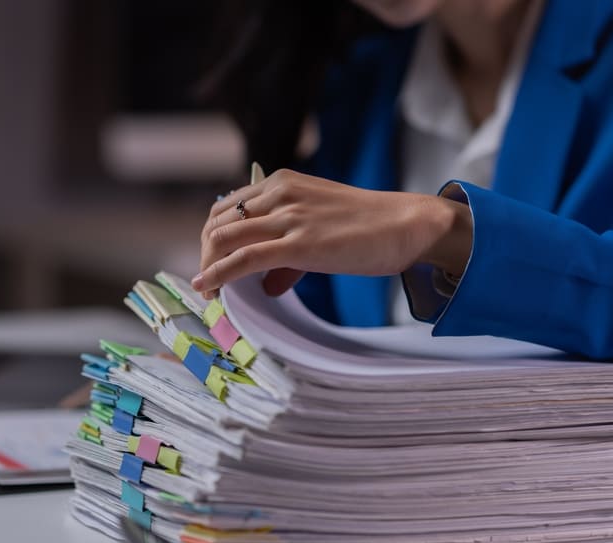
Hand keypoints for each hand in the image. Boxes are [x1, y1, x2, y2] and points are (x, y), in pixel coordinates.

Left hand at [192, 169, 472, 298]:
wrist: (407, 224)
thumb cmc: (369, 227)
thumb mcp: (318, 226)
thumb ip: (288, 254)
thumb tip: (268, 285)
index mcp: (280, 183)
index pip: (226, 207)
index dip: (211, 237)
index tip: (211, 260)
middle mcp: (278, 193)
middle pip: (217, 222)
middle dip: (205, 253)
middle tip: (208, 280)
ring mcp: (287, 216)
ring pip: (223, 238)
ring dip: (208, 267)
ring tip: (209, 291)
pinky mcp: (297, 243)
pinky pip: (243, 258)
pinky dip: (217, 274)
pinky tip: (208, 287)